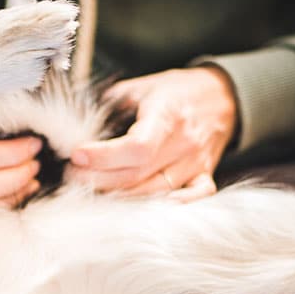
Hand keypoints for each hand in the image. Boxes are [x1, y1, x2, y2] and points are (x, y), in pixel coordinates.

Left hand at [68, 66, 237, 201]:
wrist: (222, 95)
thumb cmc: (176, 91)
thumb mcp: (143, 85)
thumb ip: (111, 103)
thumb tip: (75, 120)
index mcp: (167, 115)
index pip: (136, 147)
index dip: (104, 157)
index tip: (77, 155)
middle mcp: (184, 143)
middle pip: (138, 174)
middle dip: (98, 179)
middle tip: (72, 175)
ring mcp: (196, 163)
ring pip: (156, 192)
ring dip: (120, 196)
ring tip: (91, 190)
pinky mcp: (204, 175)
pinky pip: (191, 199)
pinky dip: (167, 207)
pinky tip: (139, 208)